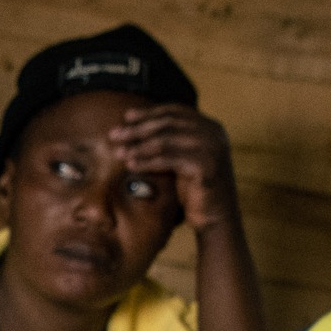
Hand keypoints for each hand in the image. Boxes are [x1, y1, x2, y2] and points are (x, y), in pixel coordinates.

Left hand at [109, 105, 242, 236]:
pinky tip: (131, 165)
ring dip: (138, 146)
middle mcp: (214, 133)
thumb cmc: (194, 190)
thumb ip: (168, 141)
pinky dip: (147, 161)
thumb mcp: (181, 158)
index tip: (126, 117)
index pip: (174, 111)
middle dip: (138, 128)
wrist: (216, 218)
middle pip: (168, 123)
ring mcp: (212, 148)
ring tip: (119, 152)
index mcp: (210, 126)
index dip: (148, 113)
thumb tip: (132, 125)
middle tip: (115, 134)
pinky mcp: (206, 165)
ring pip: (166, 140)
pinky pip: (168, 159)